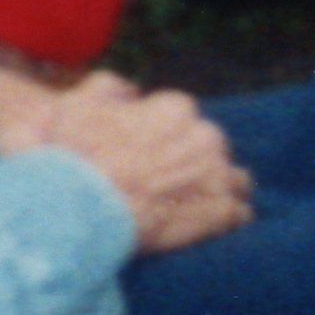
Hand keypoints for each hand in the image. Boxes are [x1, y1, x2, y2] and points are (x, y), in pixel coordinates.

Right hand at [2, 76, 255, 253]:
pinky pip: (239, 214)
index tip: (150, 154)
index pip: (182, 117)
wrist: (82, 210)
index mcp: (175, 108)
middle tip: (168, 184)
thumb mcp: (77, 105)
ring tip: (194, 206)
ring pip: (234, 178)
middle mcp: (206, 136)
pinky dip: (226, 220)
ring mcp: (218, 175)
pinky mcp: (222, 212)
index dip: (166, 136)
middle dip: (195, 161)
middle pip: (210, 146)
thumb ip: (108, 87)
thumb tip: (132, 91)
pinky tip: (207, 228)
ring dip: (218, 189)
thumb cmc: (75, 158)